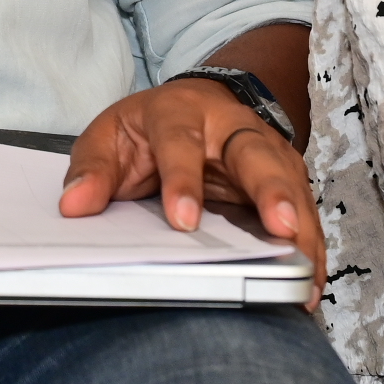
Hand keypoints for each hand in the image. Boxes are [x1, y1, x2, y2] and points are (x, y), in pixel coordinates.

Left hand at [59, 78, 324, 284]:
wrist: (195, 104)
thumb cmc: (149, 128)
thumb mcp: (109, 134)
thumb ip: (92, 169)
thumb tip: (74, 206)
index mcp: (180, 111)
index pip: (181, 144)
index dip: (183, 181)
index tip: (183, 221)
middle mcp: (232, 127)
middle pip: (256, 155)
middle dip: (271, 192)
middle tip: (281, 228)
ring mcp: (266, 150)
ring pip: (290, 184)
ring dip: (302, 227)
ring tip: (304, 270)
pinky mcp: (286, 177)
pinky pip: (304, 212)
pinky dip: (310, 246)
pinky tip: (309, 279)